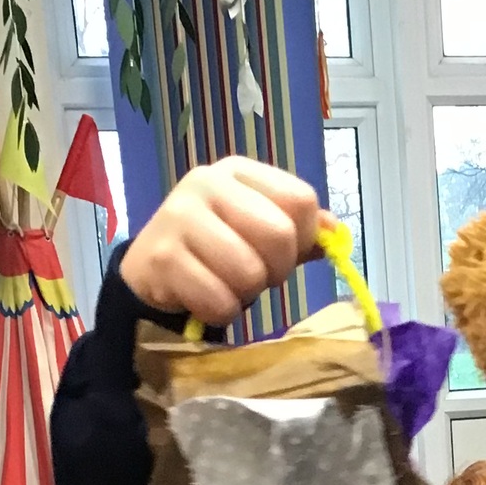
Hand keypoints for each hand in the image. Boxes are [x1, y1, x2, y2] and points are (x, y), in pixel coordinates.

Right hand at [120, 158, 323, 326]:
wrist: (151, 270)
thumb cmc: (214, 249)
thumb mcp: (257, 231)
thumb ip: (298, 230)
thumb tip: (335, 231)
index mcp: (238, 172)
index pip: (301, 200)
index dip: (303, 238)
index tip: (283, 254)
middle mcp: (207, 183)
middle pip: (279, 235)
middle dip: (276, 270)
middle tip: (254, 276)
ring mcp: (180, 216)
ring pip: (249, 272)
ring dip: (246, 294)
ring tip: (226, 286)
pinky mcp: (163, 257)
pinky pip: (219, 300)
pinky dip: (220, 312)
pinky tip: (204, 300)